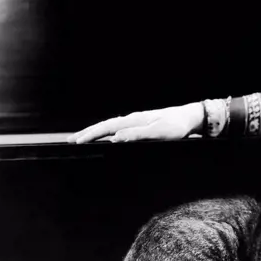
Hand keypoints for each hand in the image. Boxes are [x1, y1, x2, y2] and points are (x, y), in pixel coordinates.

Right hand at [67, 102, 205, 143]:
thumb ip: (137, 135)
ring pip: (111, 126)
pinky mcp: (142, 124)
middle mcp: (133, 118)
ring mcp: (137, 120)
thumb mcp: (159, 132)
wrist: (190, 117)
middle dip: (87, 133)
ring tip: (82, 138)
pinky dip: (107, 132)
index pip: (107, 127)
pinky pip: (119, 128)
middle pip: (105, 125)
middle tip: (71, 141)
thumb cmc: (177, 126)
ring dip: (96, 132)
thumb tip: (116, 138)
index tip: (77, 142)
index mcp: (135, 120)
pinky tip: (106, 136)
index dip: (91, 134)